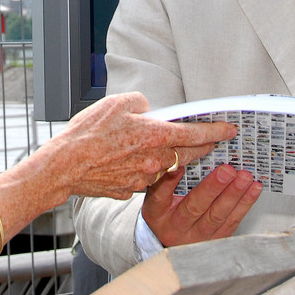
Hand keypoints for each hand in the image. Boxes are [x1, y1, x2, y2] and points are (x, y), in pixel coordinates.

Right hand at [51, 92, 237, 200]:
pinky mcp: (130, 190)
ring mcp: (143, 179)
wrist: (64, 166)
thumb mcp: (116, 104)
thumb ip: (140, 104)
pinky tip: (126, 162)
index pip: (195, 134)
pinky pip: (144, 178)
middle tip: (211, 142)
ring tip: (152, 147)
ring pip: (164, 166)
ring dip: (166, 158)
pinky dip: (142, 169)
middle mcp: (154, 160)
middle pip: (188, 154)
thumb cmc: (87, 133)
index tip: (229, 130)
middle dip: (202, 148)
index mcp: (154, 136)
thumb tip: (149, 111)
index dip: (215, 131)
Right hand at [142, 163, 261, 245]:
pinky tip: (253, 190)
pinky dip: (244, 205)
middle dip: (214, 188)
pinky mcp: (215, 240)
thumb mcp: (156, 197)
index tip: (181, 166)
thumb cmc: (164, 212)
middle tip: (228, 170)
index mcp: (158, 213)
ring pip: (218, 217)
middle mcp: (176, 228)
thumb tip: (180, 160)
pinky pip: (232, 223)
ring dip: (234, 195)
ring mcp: (197, 238)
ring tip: (245, 178)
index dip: (170, 181)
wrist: (169, 241)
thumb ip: (165, 180)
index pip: (161, 195)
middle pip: (195, 207)